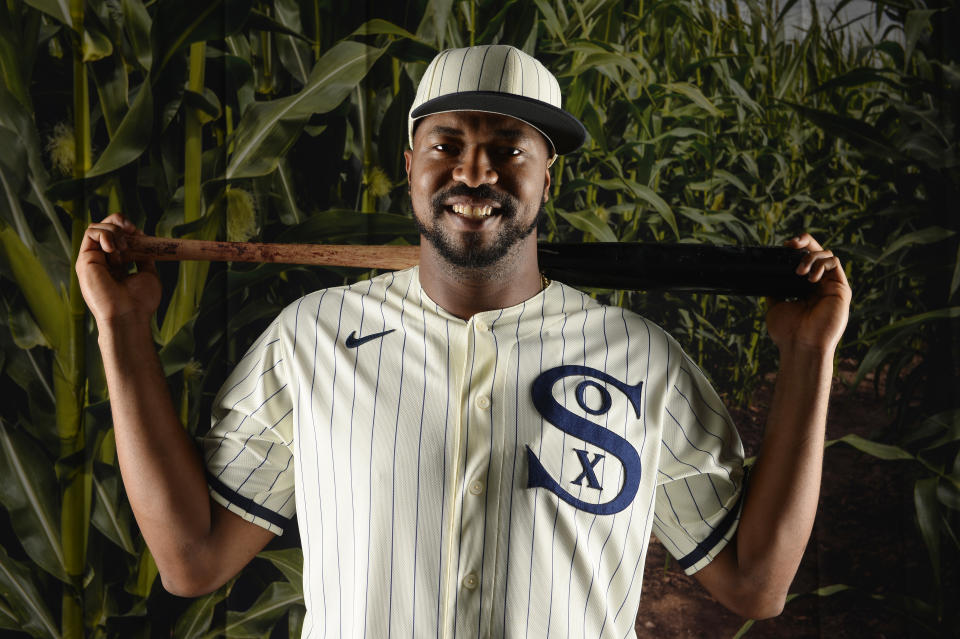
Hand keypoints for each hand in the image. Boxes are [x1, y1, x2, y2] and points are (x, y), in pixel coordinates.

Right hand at [76, 213, 161, 325]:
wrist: (129, 315)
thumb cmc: (140, 301)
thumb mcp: (148, 273)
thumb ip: (143, 257)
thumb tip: (144, 241)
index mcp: (117, 265)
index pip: (116, 236)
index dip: (126, 228)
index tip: (139, 232)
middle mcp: (103, 261)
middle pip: (104, 228)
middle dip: (118, 222)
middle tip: (132, 230)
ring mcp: (93, 260)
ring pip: (96, 228)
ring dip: (114, 231)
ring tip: (124, 248)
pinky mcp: (84, 260)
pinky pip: (90, 233)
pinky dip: (104, 234)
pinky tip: (114, 249)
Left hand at [765, 234, 850, 353]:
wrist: (800, 346)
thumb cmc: (787, 332)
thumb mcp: (776, 305)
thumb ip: (776, 289)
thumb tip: (767, 274)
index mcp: (805, 288)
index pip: (804, 260)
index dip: (796, 249)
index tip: (783, 247)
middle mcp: (820, 285)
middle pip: (818, 251)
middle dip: (805, 241)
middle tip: (791, 244)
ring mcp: (831, 286)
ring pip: (826, 255)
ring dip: (810, 257)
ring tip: (799, 272)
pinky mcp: (841, 289)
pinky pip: (835, 264)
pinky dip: (821, 264)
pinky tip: (810, 277)